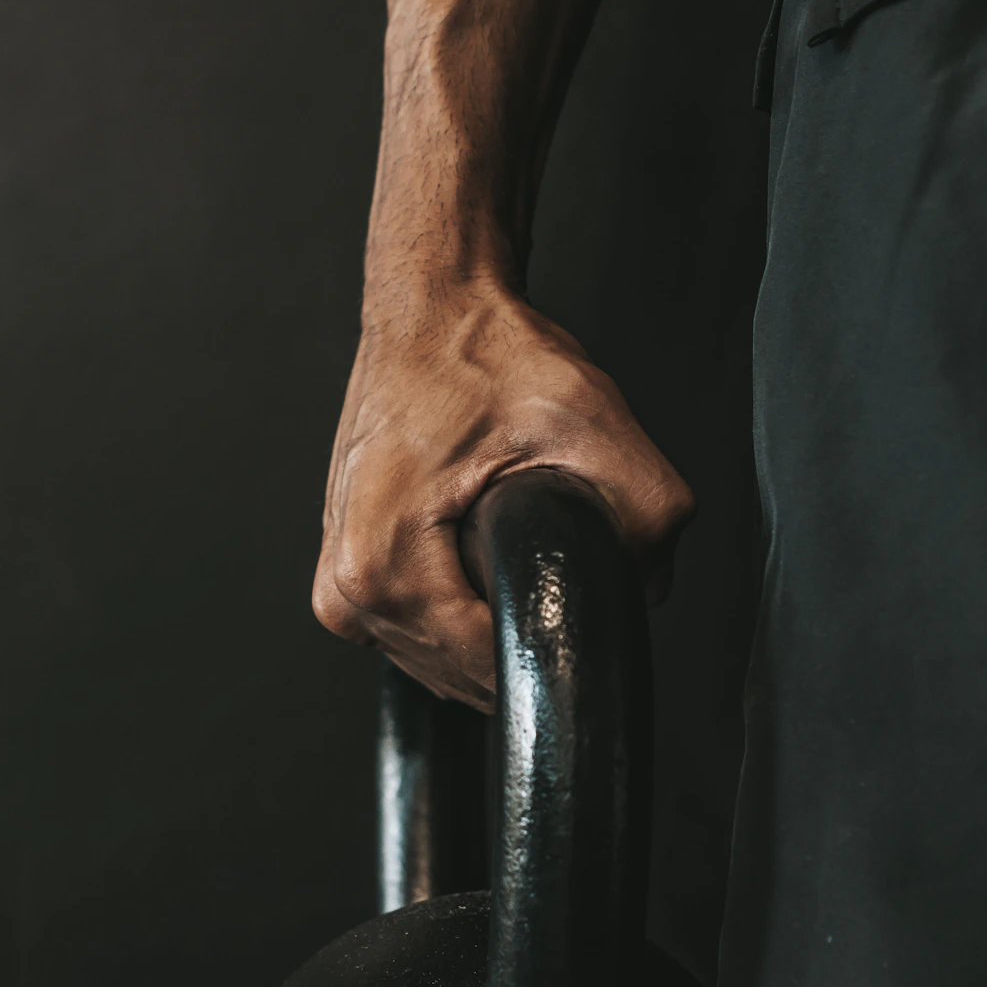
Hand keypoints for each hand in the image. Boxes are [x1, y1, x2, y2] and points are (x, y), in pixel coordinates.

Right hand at [313, 281, 694, 708]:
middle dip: (521, 625)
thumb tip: (648, 590)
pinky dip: (464, 609)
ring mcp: (337, 591)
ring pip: (444, 664)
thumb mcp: (592, 422)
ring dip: (491, 621)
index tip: (572, 583)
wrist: (431, 311)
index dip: (550, 640)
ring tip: (504, 539)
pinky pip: (423, 636)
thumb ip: (647, 515)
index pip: (486, 667)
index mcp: (381, 565)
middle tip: (541, 542)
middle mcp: (346, 591)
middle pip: (463, 676)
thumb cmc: (484, 354)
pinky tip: (477, 552)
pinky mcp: (344, 582)